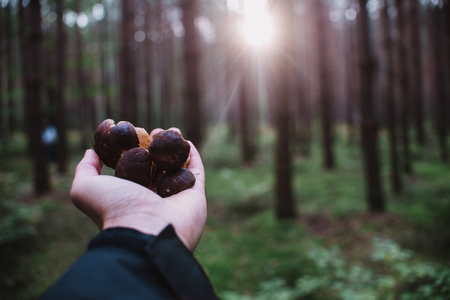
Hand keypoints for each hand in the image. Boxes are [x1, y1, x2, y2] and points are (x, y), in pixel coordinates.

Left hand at [70, 128, 206, 250]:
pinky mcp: (195, 196)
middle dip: (157, 148)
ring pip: (177, 168)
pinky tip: (186, 141)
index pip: (136, 170)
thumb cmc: (114, 210)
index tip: (135, 134)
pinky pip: (195, 173)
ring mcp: (176, 198)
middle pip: (158, 167)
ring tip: (171, 131)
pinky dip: (193, 157)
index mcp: (132, 198)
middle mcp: (155, 199)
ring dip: (175, 149)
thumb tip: (91, 152)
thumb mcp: (85, 188)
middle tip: (154, 131)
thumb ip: (85, 169)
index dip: (136, 151)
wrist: (144, 232)